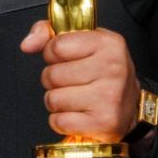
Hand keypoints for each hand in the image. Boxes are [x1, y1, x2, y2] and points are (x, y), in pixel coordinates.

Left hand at [19, 20, 139, 141]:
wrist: (129, 107)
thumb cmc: (101, 73)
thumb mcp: (82, 42)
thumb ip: (48, 34)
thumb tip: (28, 44)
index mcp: (108, 44)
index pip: (56, 47)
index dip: (53, 55)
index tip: (68, 59)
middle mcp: (113, 69)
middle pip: (51, 75)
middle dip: (54, 80)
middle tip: (75, 82)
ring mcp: (109, 97)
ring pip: (52, 99)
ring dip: (58, 101)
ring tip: (78, 98)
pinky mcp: (103, 122)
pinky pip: (58, 121)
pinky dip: (62, 121)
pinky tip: (80, 114)